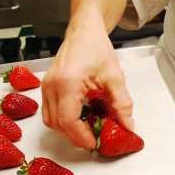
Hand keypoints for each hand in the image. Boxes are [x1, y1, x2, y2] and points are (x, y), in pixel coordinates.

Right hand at [42, 12, 132, 149]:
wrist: (84, 31)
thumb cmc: (96, 48)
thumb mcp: (115, 77)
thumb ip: (122, 104)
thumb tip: (128, 126)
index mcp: (67, 83)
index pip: (68, 120)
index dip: (81, 136)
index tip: (95, 143)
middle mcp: (51, 86)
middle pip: (57, 124)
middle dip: (76, 137)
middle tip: (95, 140)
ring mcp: (46, 86)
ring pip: (51, 121)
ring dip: (68, 130)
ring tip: (89, 131)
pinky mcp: (47, 87)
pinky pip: (51, 111)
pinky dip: (64, 121)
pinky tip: (81, 119)